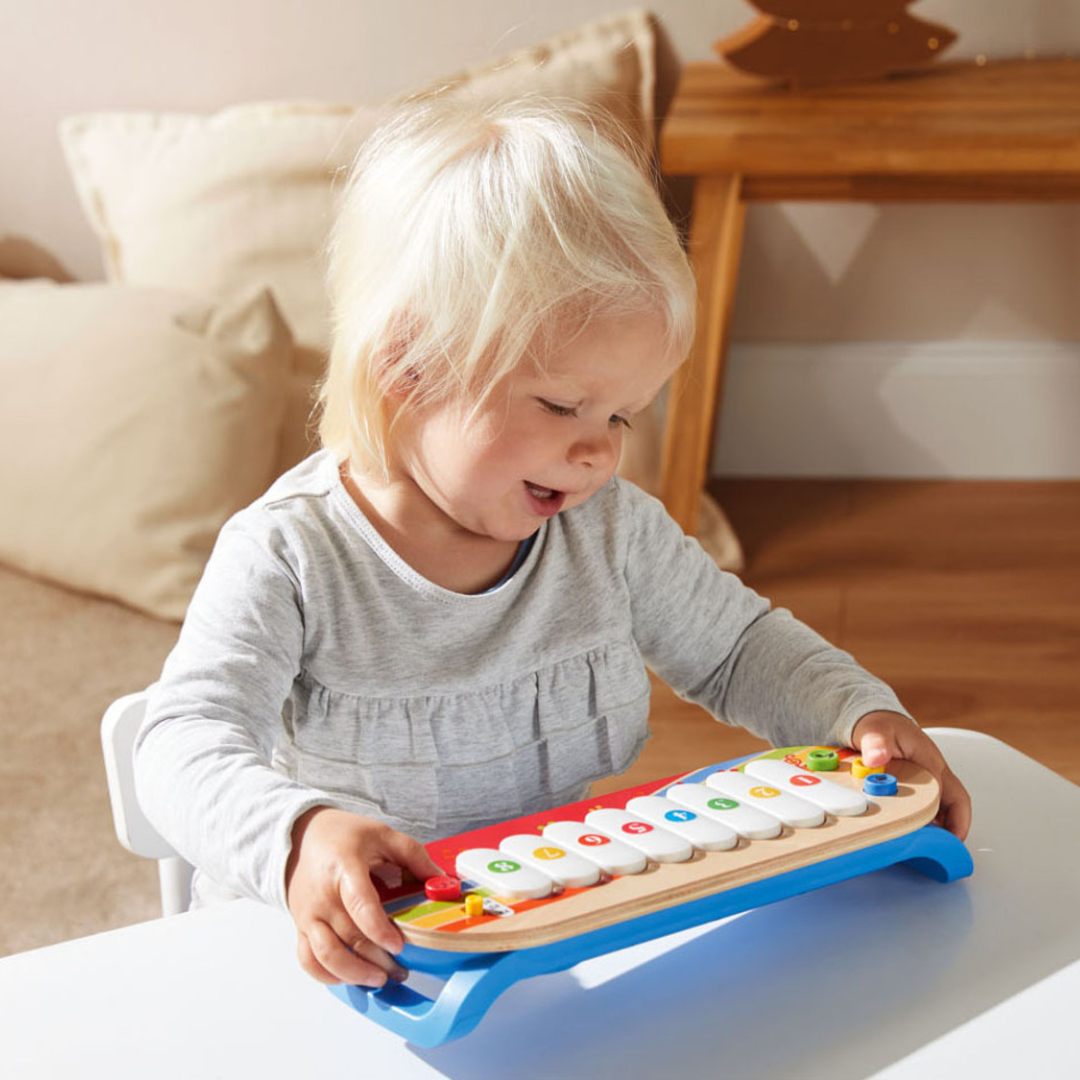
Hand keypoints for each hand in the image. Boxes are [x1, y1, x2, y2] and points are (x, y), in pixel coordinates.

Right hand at [284, 807, 443, 986]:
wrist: (303, 836)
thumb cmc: (344, 836)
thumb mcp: (382, 835)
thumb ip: (413, 856)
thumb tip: (442, 881)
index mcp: (344, 868)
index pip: (360, 904)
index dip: (379, 929)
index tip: (398, 945)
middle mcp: (322, 895)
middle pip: (348, 936)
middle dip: (377, 960)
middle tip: (401, 970)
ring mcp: (308, 914)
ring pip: (326, 955)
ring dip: (354, 973)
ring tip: (379, 979)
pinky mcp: (301, 927)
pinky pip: (309, 960)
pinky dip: (327, 976)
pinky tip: (351, 978)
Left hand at [850, 710, 971, 840]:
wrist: (873, 722)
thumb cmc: (879, 725)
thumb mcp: (874, 730)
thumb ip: (876, 742)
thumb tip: (876, 756)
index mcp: (930, 761)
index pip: (950, 796)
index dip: (952, 821)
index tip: (947, 840)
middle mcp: (934, 773)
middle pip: (953, 807)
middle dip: (949, 830)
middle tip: (935, 850)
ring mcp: (927, 782)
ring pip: (940, 810)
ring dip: (934, 827)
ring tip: (919, 846)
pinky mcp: (916, 788)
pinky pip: (924, 808)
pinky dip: (918, 821)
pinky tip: (904, 832)